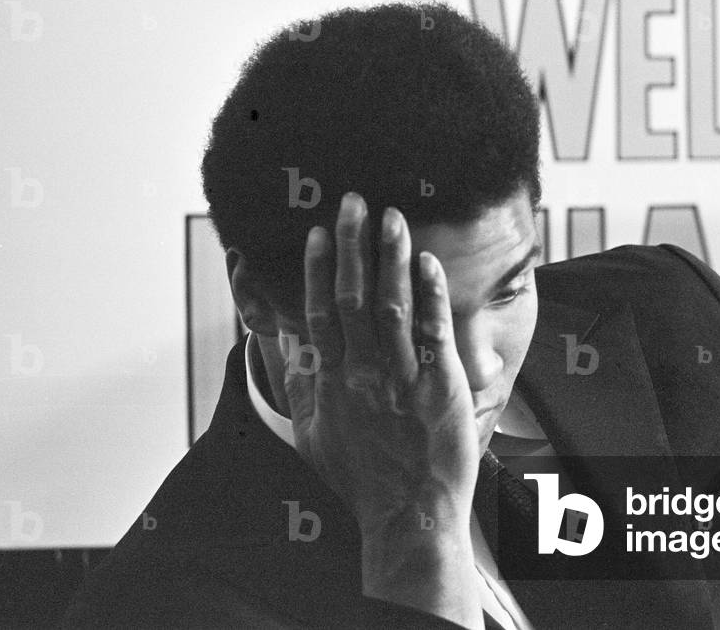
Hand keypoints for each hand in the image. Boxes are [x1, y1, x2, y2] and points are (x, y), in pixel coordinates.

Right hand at [283, 192, 481, 626]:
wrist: (407, 517)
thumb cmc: (362, 476)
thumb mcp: (313, 430)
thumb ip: (299, 380)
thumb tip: (282, 338)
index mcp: (329, 384)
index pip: (319, 313)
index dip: (319, 270)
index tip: (319, 233)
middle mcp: (360, 375)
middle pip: (351, 298)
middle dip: (352, 246)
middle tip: (354, 202)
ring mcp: (399, 380)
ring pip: (390, 306)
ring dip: (390, 258)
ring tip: (392, 217)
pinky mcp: (437, 386)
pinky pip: (432, 332)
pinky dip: (429, 295)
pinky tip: (428, 263)